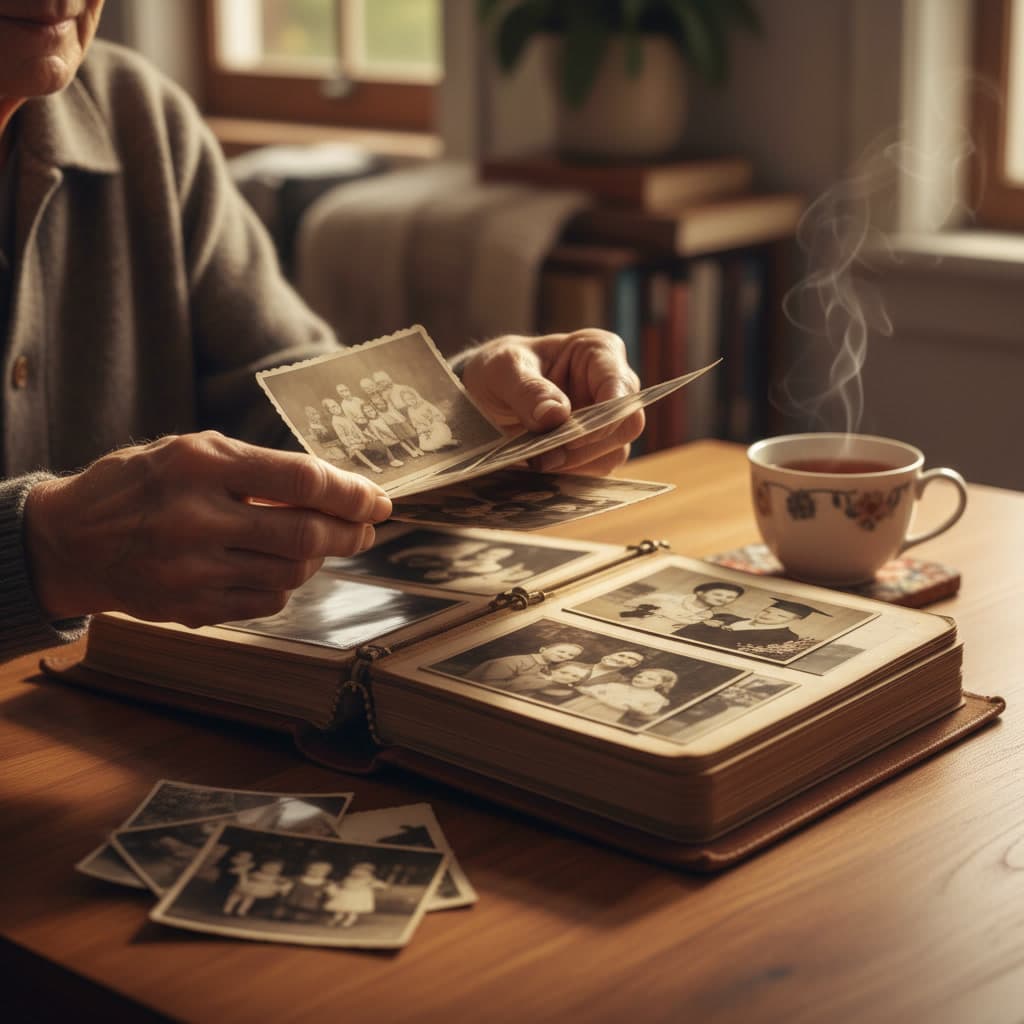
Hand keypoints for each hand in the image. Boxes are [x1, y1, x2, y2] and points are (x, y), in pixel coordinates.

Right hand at [24, 431, 391, 627]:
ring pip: (291, 574)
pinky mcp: (188, 607)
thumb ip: (259, 468)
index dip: (351, 494)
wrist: (69, 540)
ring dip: (320, 560)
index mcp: (200, 465)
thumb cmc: (140, 485)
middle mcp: (195, 518)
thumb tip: (333, 490)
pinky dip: (286, 586)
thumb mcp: (192, 452)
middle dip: (350, 533)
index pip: (300, 481)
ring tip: (320, 544)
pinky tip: (280, 569)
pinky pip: (265, 603)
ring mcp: (190, 569)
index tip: (378, 501)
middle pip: (305, 536)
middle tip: (365, 529)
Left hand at [459, 329, 643, 475]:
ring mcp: (607, 419)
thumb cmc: (500, 369)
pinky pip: (596, 469)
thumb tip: (556, 414)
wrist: (483, 393)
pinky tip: (542, 465)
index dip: (606, 416)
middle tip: (547, 455)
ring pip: (614, 453)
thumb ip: (528, 390)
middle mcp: (612, 385)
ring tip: (538, 459)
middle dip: (588, 446)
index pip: (622, 388)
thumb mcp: (503, 370)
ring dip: (576, 463)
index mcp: (598, 352)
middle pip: (626, 425)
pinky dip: (571, 472)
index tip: (571, 436)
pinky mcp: (596, 447)